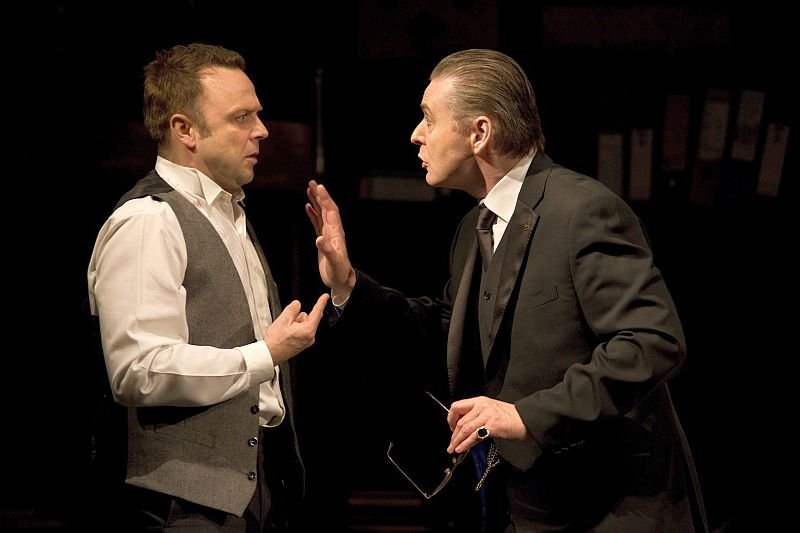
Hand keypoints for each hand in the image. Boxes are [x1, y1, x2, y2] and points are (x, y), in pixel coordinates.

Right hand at [264, 293, 329, 363]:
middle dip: (298, 317)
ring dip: (295, 324)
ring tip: (285, 331)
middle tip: (287, 323)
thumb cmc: (275, 342)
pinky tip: (287, 334)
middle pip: (308, 318)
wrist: (270, 355)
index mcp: (308, 330)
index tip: (325, 296)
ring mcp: (307, 341)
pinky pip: (302, 330)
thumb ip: (292, 309)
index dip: (321, 302)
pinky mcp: (303, 344)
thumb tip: (297, 304)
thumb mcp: (282, 320)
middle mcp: (310, 337)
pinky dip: (295, 329)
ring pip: (304, 324)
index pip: (317, 312)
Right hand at [305, 180, 355, 299]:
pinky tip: (308, 207)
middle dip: (320, 195)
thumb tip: (319, 239)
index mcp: (336, 233)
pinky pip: (317, 222)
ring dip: (316, 201)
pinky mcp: (323, 240)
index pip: (330, 211)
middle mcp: (333, 231)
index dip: (325, 199)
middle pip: (326, 208)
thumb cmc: (339, 272)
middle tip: (312, 183)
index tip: (319, 187)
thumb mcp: (334, 262)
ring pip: (321, 213)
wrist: (341, 280)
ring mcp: (328, 234)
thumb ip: (327, 250)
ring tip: (309, 190)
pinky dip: (313, 213)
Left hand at [446, 396, 530, 453]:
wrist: (526, 420)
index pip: (457, 406)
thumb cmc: (511, 417)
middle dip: (453, 435)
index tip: (451, 428)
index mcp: (480, 401)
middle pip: (460, 421)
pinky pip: (474, 436)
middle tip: (450, 444)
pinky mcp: (492, 426)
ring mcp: (486, 416)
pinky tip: (461, 448)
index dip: (451, 418)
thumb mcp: (491, 411)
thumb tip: (464, 429)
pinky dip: (465, 444)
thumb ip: (477, 416)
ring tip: (453, 449)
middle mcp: (481, 406)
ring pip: (464, 429)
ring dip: (456, 441)